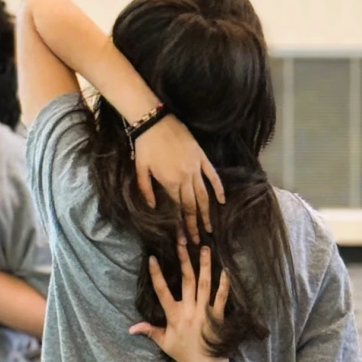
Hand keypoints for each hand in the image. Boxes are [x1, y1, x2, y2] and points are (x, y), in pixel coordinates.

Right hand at [130, 235, 230, 361]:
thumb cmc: (183, 354)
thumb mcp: (164, 343)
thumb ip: (150, 331)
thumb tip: (131, 327)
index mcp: (173, 315)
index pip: (162, 291)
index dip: (156, 274)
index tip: (152, 258)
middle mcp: (189, 309)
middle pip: (186, 280)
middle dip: (184, 260)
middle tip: (183, 242)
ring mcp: (204, 311)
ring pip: (205, 284)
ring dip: (205, 265)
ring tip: (206, 249)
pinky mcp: (218, 315)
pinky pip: (221, 297)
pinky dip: (224, 284)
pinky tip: (225, 270)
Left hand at [133, 116, 224, 243]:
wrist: (155, 121)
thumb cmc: (144, 145)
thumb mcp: (140, 169)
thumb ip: (146, 190)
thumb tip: (154, 207)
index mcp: (169, 182)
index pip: (178, 209)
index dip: (182, 225)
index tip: (185, 240)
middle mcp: (185, 178)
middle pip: (193, 205)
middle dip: (196, 225)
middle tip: (200, 240)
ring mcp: (196, 168)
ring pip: (204, 194)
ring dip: (207, 212)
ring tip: (210, 227)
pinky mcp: (201, 158)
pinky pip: (212, 176)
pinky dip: (218, 189)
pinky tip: (221, 201)